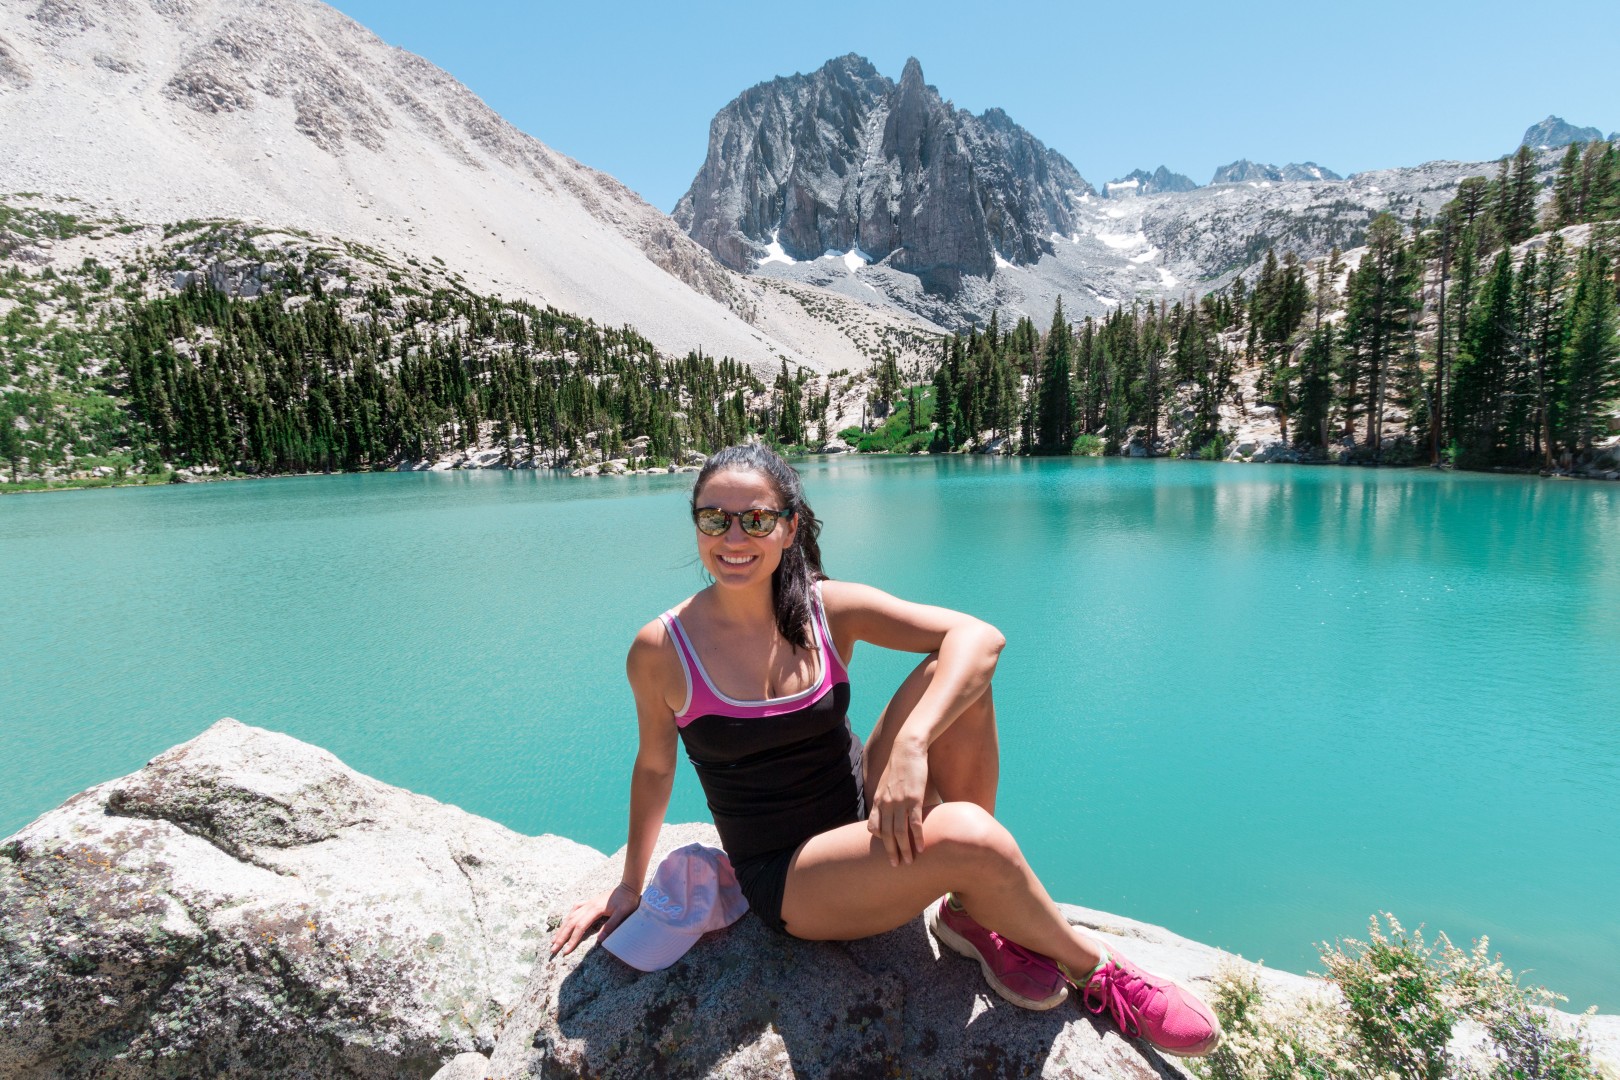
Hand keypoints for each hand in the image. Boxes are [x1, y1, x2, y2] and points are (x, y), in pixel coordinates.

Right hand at [549, 882, 640, 958]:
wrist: (628, 887)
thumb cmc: (627, 901)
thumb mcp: (623, 914)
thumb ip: (611, 926)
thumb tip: (599, 941)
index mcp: (595, 909)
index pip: (580, 927)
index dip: (572, 940)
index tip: (566, 951)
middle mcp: (588, 905)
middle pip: (571, 922)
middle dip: (561, 937)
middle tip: (553, 949)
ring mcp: (587, 903)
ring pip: (570, 916)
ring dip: (561, 928)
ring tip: (554, 939)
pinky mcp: (589, 902)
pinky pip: (574, 910)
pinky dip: (568, 917)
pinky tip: (565, 922)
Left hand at [867, 741, 928, 866]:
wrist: (907, 749)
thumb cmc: (900, 765)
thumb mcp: (887, 782)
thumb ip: (886, 797)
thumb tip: (890, 807)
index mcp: (879, 800)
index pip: (874, 826)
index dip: (879, 839)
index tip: (885, 849)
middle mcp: (886, 803)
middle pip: (886, 834)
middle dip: (891, 851)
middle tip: (896, 865)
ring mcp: (899, 802)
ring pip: (899, 832)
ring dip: (904, 849)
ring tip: (909, 862)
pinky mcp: (914, 799)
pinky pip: (914, 823)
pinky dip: (917, 838)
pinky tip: (921, 848)